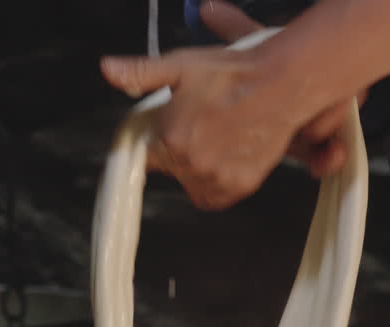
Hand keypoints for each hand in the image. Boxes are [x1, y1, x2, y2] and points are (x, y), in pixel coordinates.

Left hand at [100, 0, 365, 209]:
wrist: (282, 83)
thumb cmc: (232, 72)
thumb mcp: (180, 66)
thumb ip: (141, 73)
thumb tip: (107, 70)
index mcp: (169, 138)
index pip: (146, 156)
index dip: (157, 143)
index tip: (169, 132)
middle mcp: (190, 163)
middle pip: (171, 169)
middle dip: (179, 151)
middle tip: (200, 127)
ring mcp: (215, 177)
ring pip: (191, 185)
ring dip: (196, 170)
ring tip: (214, 141)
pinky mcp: (239, 186)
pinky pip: (214, 197)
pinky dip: (216, 184)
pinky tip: (225, 159)